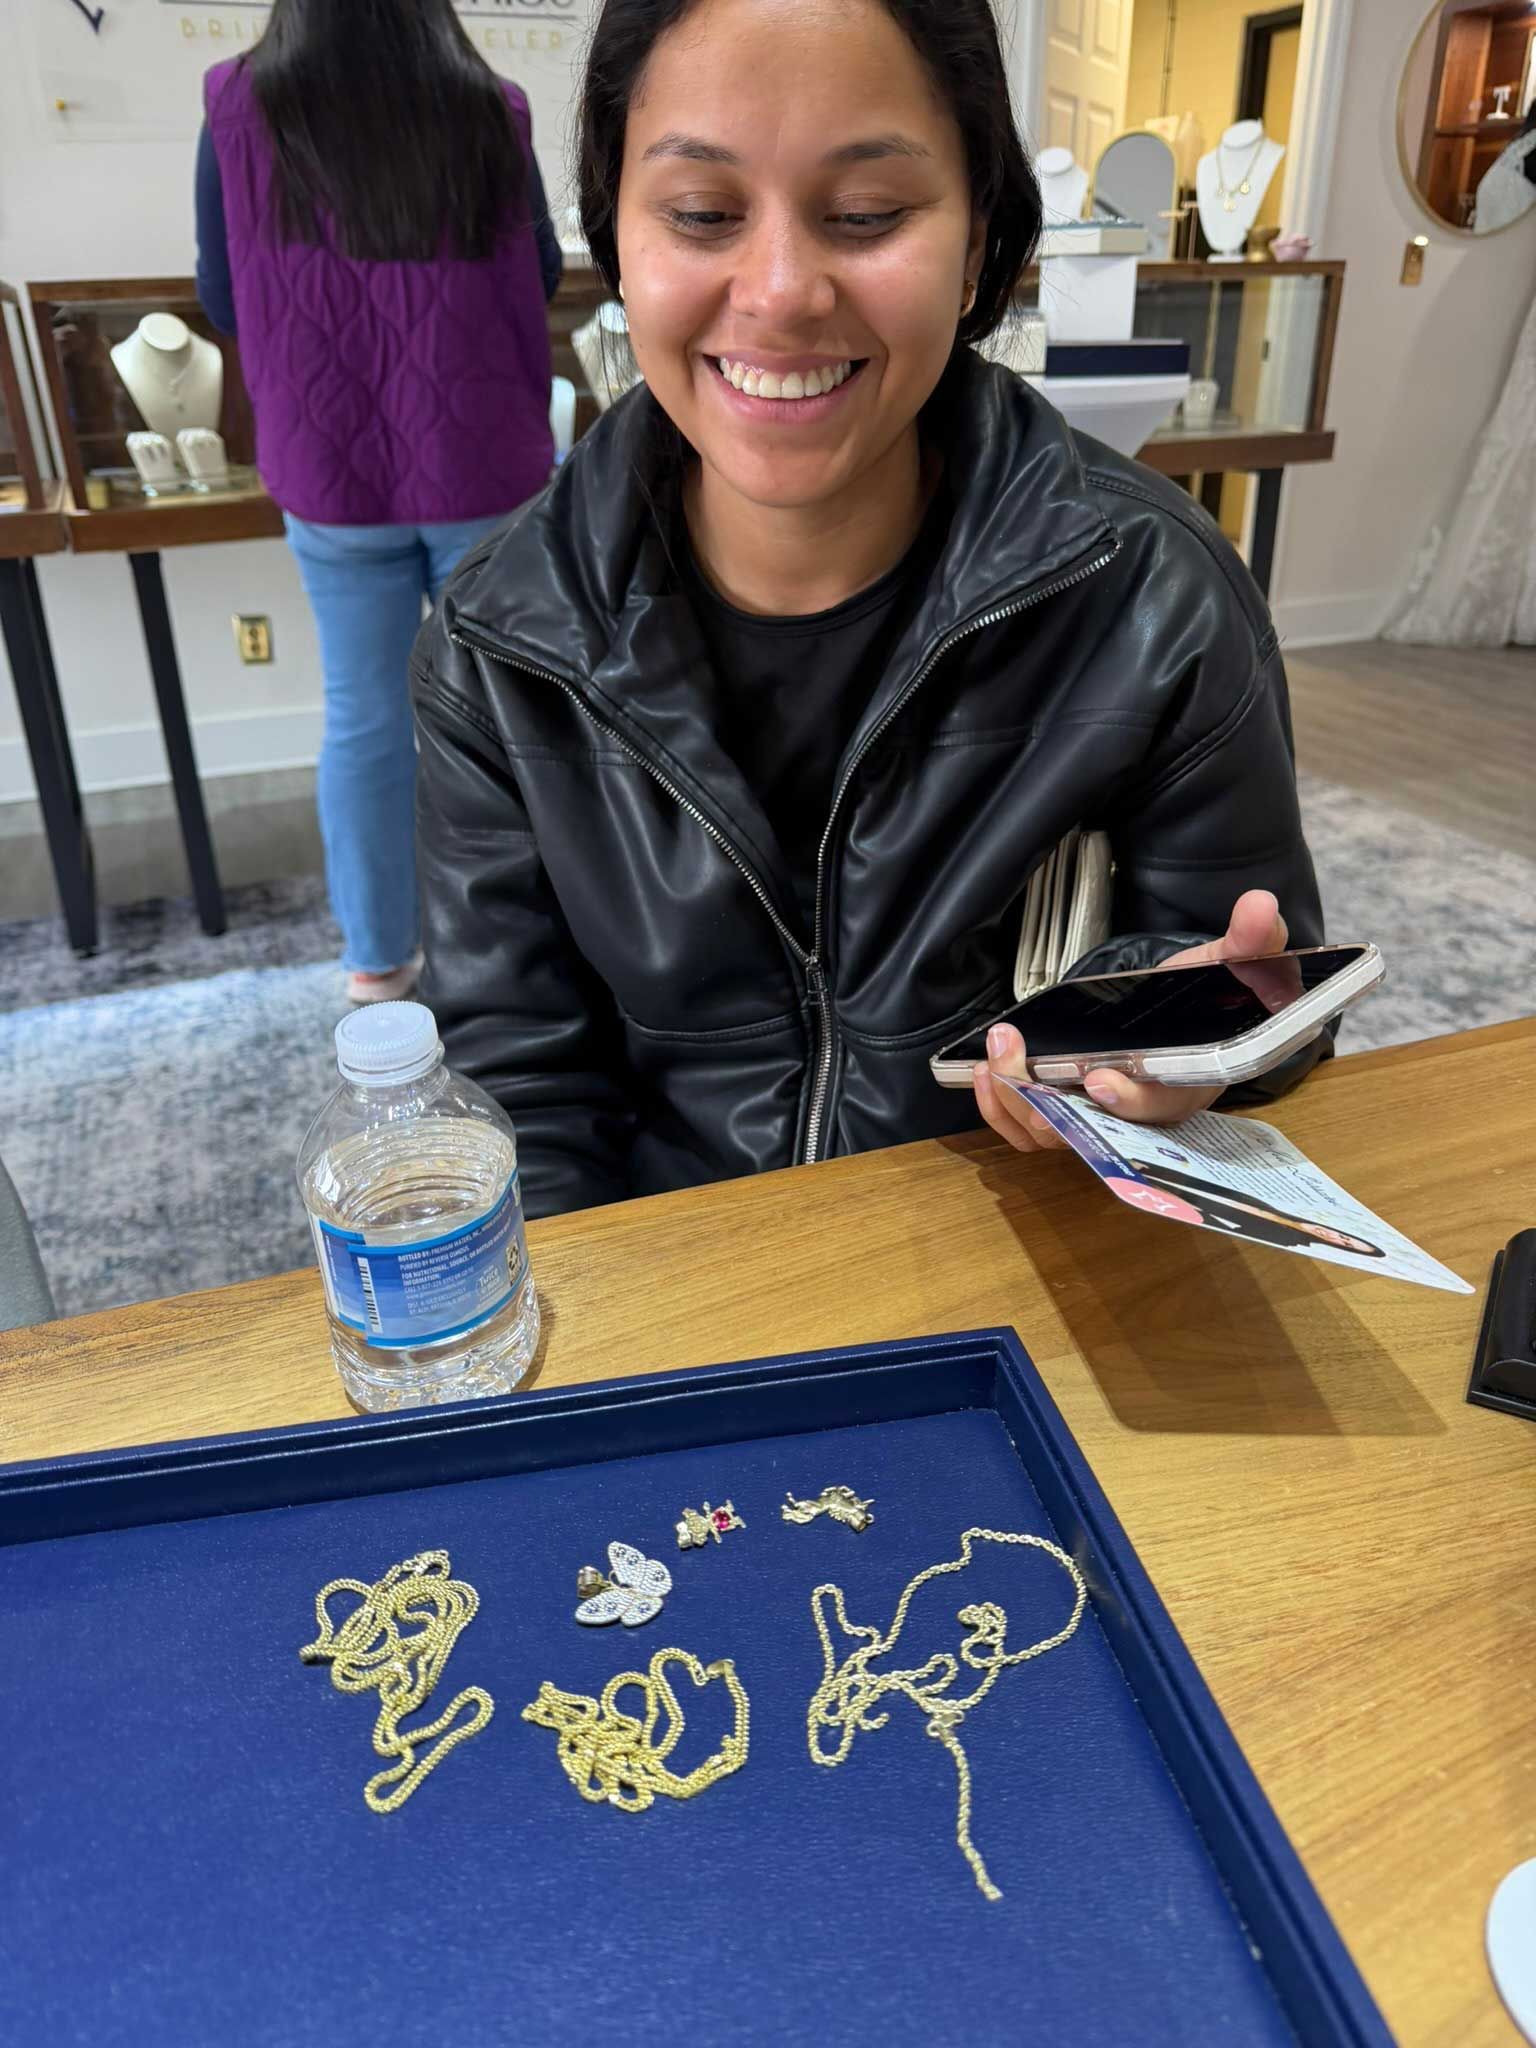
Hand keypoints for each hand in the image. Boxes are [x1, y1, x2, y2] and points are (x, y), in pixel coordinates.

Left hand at [972, 890, 1288, 1153]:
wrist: (1190, 1016)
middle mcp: (1142, 1116)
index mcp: (1187, 1085)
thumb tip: (1260, 906)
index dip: (1129, 1100)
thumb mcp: (1234, 965)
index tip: (1100, 1079)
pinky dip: (1003, 1109)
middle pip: (1091, 1132)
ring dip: (1014, 1103)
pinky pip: (1029, 1130)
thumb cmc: (1213, 998)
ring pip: (1051, 1134)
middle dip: (1046, 1102)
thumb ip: (1249, 941)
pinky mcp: (1070, 1113)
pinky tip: (986, 1071)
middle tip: (1014, 1054)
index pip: (1159, 1106)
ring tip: (994, 1056)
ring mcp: (1101, 1119)